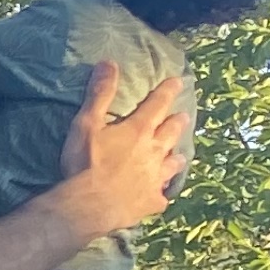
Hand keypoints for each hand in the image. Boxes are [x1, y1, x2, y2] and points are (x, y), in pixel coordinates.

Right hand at [45, 62, 192, 241]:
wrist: (89, 206)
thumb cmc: (86, 164)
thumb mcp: (86, 124)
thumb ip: (100, 94)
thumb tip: (109, 63)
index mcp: (138, 131)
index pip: (157, 105)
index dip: (167, 92)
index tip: (178, 82)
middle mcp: (153, 152)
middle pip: (170, 134)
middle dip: (177, 123)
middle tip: (184, 116)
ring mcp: (155, 178)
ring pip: (172, 165)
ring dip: (175, 159)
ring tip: (178, 157)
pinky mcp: (151, 202)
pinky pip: (160, 197)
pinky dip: (159, 194)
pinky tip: (158, 197)